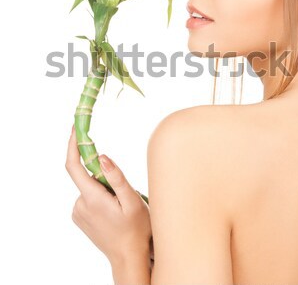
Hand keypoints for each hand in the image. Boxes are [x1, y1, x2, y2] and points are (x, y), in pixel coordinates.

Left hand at [65, 125, 151, 265]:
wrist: (128, 258)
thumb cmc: (135, 230)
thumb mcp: (132, 201)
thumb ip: (117, 177)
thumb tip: (102, 157)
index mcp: (92, 198)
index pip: (74, 166)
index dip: (73, 145)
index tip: (75, 130)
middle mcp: (80, 204)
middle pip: (88, 176)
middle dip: (104, 175)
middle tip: (123, 192)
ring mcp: (78, 212)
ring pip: (90, 187)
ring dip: (104, 188)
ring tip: (121, 206)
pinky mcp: (80, 217)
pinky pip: (89, 197)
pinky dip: (100, 196)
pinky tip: (113, 211)